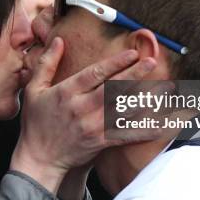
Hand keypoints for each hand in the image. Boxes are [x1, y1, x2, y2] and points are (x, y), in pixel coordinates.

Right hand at [10, 36, 161, 192]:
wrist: (38, 159)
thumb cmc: (36, 122)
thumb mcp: (34, 89)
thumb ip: (46, 63)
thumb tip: (58, 40)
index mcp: (66, 92)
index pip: (94, 74)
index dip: (115, 62)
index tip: (132, 53)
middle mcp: (81, 108)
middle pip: (113, 88)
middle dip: (134, 74)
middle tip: (153, 62)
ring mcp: (93, 126)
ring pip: (123, 110)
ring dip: (146, 98)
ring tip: (165, 87)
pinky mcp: (100, 142)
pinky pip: (126, 135)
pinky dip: (144, 130)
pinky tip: (161, 123)